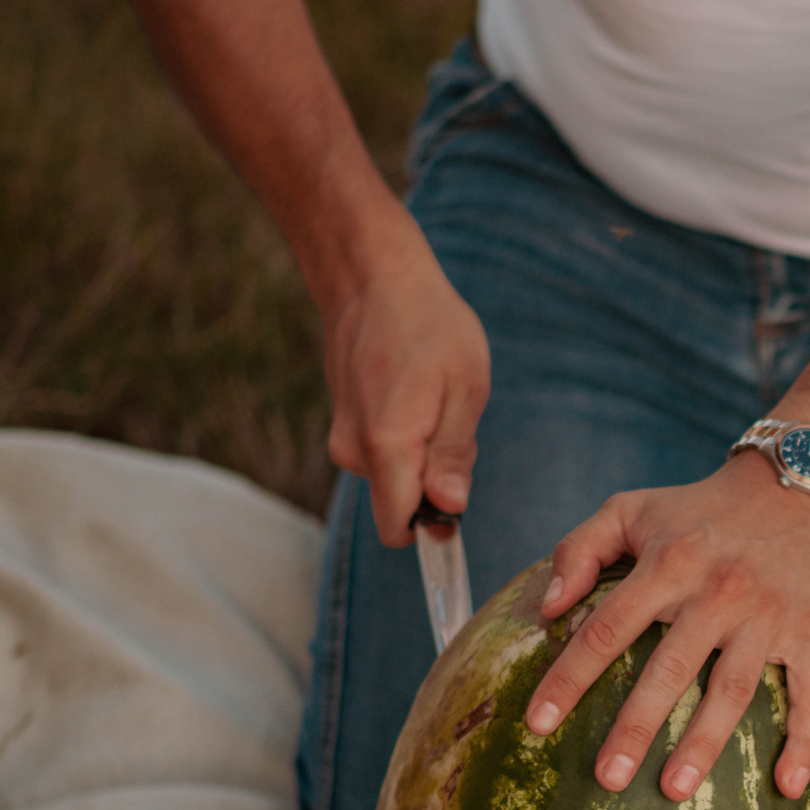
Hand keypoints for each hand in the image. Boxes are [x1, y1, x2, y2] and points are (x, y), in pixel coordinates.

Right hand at [319, 223, 488, 544]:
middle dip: (435, 486)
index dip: (433, 530)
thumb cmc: (429, 326)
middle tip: (454, 427)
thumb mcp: (465, 388)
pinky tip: (415, 396)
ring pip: (394, 479)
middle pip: (401, 506)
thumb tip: (449, 511)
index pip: (399, 529)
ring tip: (435, 402)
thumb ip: (454, 456)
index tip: (459, 504)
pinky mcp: (344, 426)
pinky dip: (406, 440)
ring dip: (422, 458)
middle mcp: (354, 452)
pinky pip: (383, 456)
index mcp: (386, 446)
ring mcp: (343, 439)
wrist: (372, 279)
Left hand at [524, 459, 809, 801]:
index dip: (570, 677)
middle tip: (607, 779)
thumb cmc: (695, 510)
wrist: (791, 490)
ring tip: (674, 791)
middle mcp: (719, 592)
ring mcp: (767, 617)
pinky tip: (788, 787)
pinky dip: (806, 741)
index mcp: (669, 563)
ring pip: (734, 689)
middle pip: (671, 670)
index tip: (538, 724)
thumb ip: (579, 550)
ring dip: (705, 743)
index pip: (609, 628)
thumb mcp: (629, 508)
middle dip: (637, 727)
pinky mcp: (809, 633)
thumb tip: (547, 608)